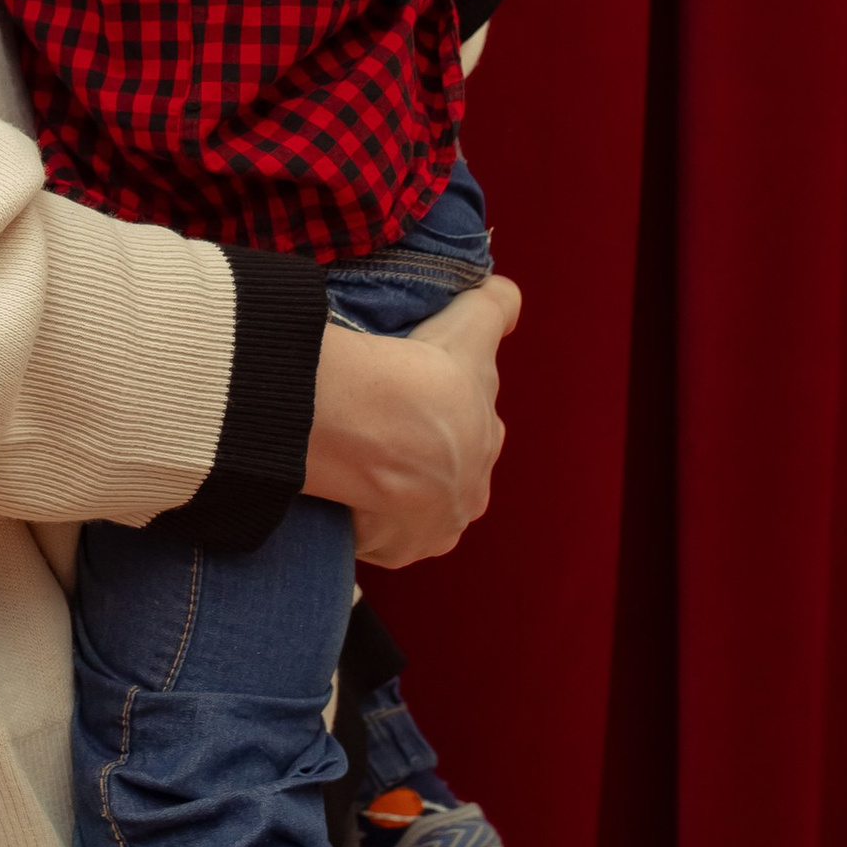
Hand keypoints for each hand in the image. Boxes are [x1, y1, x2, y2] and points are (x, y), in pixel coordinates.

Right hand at [303, 276, 519, 565]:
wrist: (381, 430)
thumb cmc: (430, 379)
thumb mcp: (470, 326)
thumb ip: (495, 306)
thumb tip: (507, 296)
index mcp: (484, 446)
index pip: (465, 434)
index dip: (437, 417)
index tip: (404, 402)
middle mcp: (468, 496)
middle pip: (439, 479)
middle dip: (415, 462)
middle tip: (374, 432)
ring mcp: (431, 530)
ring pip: (408, 512)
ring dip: (386, 496)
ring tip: (351, 463)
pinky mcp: (393, 550)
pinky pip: (373, 537)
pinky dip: (357, 521)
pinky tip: (338, 493)